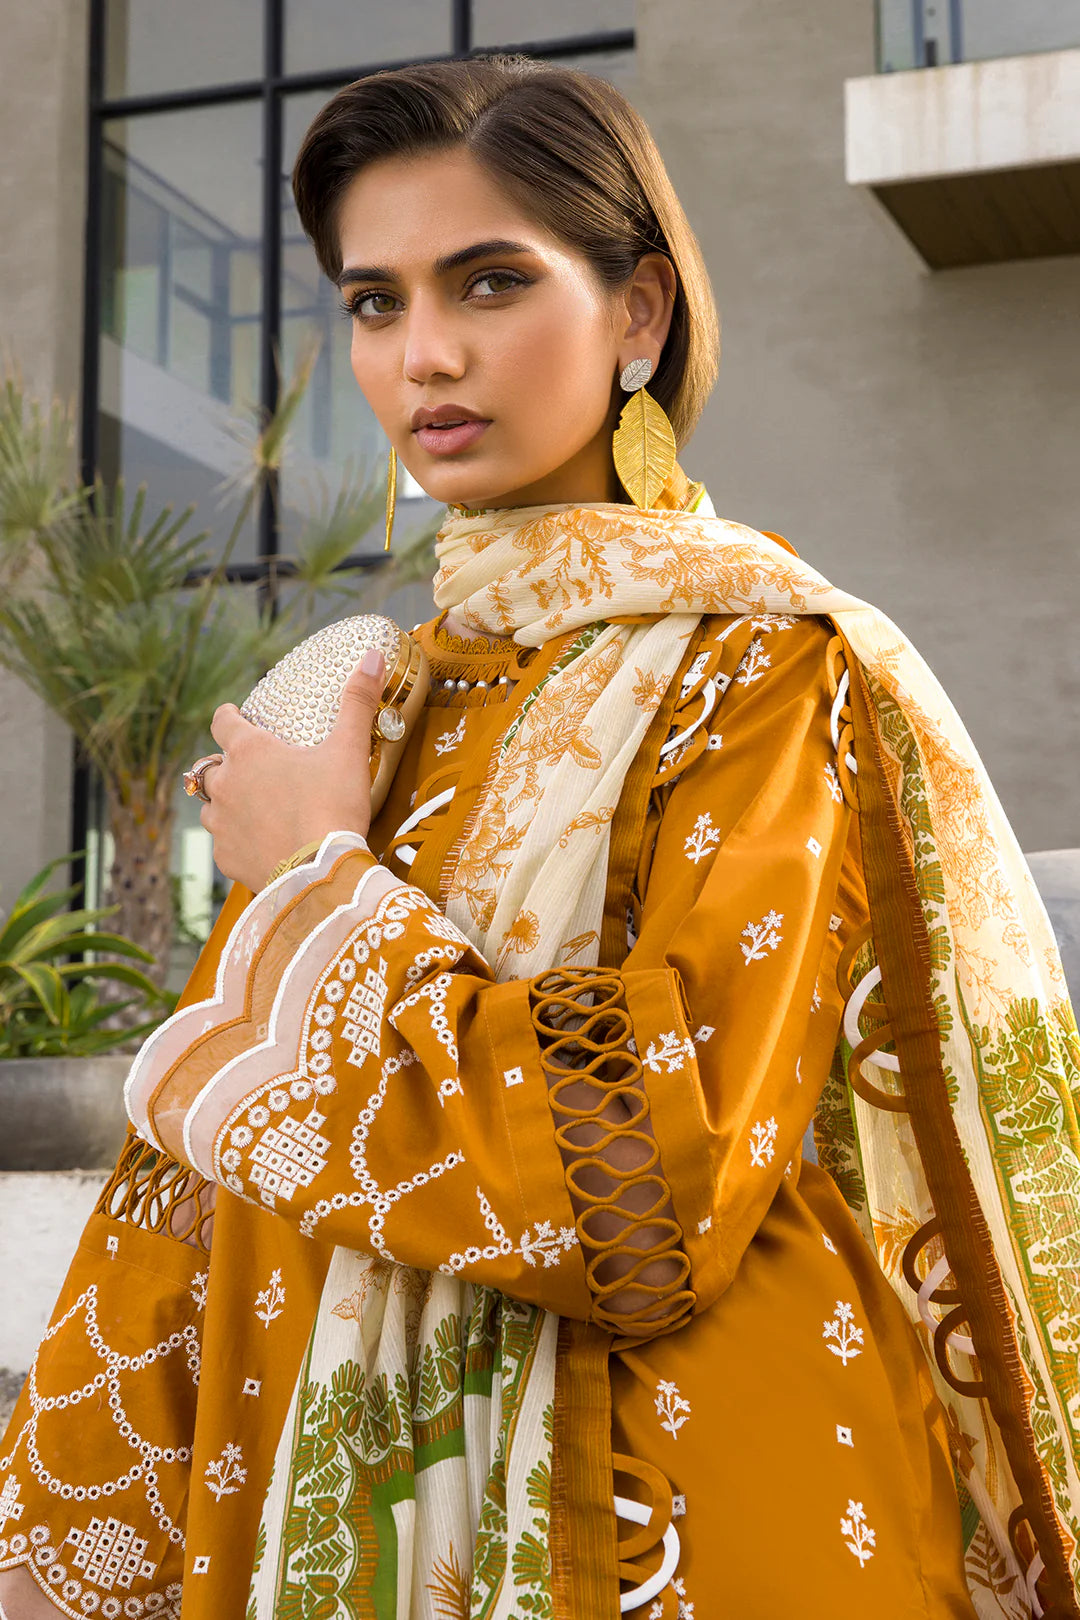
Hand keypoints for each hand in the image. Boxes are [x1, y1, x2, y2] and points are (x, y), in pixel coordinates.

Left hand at [198, 648, 384, 890]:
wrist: (320, 873)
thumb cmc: (332, 806)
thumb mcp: (349, 751)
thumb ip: (357, 702)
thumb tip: (372, 655)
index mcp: (250, 751)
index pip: (222, 721)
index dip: (228, 716)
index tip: (233, 715)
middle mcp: (226, 784)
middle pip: (211, 766)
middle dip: (226, 765)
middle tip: (249, 769)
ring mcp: (221, 823)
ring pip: (210, 806)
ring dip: (225, 803)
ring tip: (250, 808)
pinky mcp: (226, 857)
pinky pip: (223, 843)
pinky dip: (236, 840)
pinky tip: (257, 844)